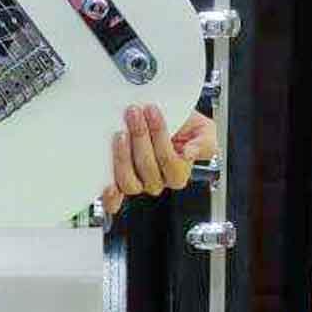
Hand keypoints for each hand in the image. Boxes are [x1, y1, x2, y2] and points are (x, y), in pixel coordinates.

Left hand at [101, 106, 216, 219]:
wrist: (164, 119)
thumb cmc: (182, 125)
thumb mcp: (204, 130)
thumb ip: (204, 143)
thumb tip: (189, 154)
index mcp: (178, 172)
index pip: (170, 161)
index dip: (160, 137)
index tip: (153, 111)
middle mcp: (158, 181)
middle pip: (148, 168)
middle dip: (140, 137)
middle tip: (134, 114)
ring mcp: (138, 182)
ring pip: (130, 182)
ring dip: (124, 157)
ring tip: (121, 134)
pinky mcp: (120, 182)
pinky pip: (116, 199)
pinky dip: (111, 196)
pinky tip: (107, 185)